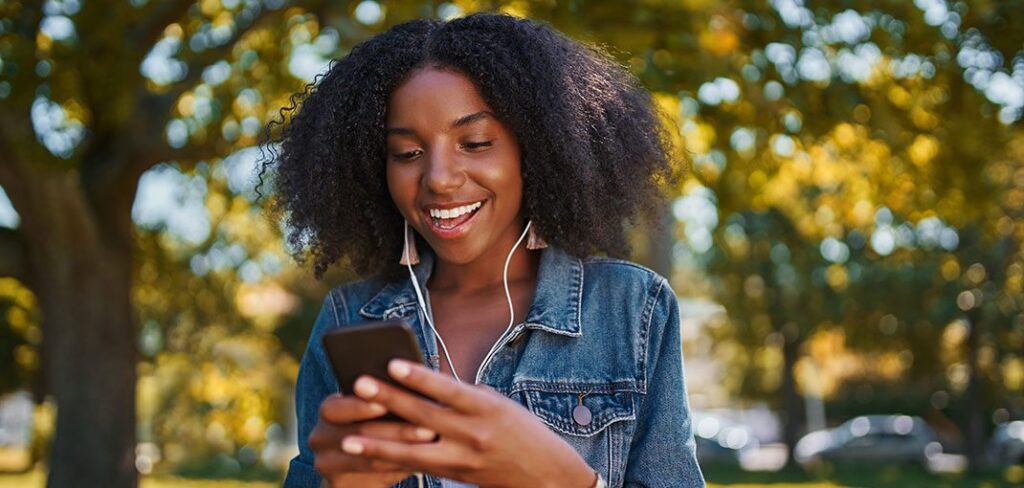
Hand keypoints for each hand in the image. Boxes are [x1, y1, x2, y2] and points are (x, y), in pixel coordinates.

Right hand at [309, 393, 438, 487]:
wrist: (358, 470)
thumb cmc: (379, 426)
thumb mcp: (377, 411)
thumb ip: (389, 398)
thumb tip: (421, 385)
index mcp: (329, 410)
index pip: (336, 406)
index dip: (360, 406)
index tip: (385, 403)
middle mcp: (320, 436)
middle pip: (357, 434)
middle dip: (396, 431)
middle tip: (427, 427)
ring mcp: (326, 464)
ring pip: (369, 458)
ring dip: (403, 450)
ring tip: (430, 443)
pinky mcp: (338, 485)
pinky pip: (373, 477)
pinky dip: (399, 468)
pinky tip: (423, 462)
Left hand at [339, 359, 596, 487]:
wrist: (546, 475)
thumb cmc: (521, 430)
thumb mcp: (498, 404)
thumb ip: (463, 396)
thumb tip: (423, 384)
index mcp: (487, 407)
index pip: (448, 389)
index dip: (420, 377)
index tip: (393, 363)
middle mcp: (474, 433)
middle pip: (424, 417)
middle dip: (389, 401)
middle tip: (358, 385)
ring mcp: (464, 458)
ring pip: (413, 452)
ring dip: (378, 444)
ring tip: (349, 438)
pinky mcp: (457, 476)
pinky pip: (420, 467)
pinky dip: (394, 460)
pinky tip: (371, 456)